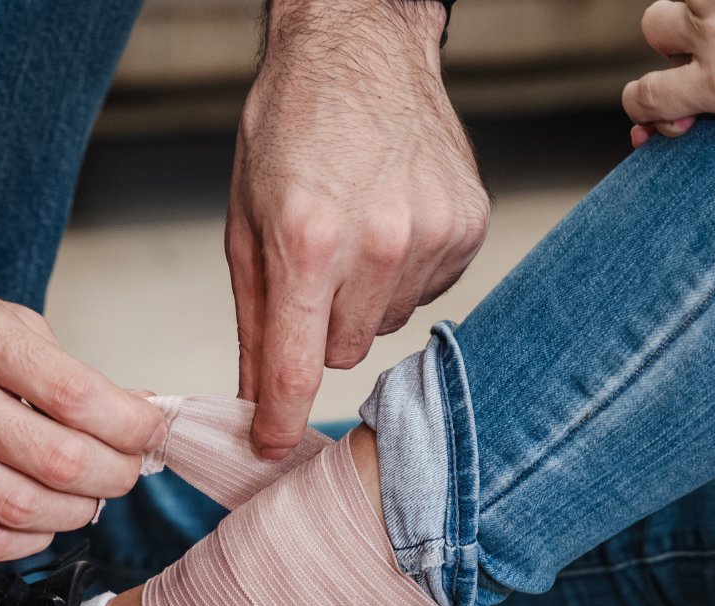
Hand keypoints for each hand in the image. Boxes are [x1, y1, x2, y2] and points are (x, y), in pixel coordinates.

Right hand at [0, 185, 164, 561]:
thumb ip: (53, 363)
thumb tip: (127, 415)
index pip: (78, 396)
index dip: (134, 425)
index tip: (154, 431)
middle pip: (59, 462)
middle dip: (115, 474)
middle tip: (129, 469)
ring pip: (25, 511)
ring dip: (78, 511)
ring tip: (89, 494)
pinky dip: (29, 540)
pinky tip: (42, 520)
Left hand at [229, 0, 487, 456]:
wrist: (359, 50)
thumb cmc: (289, 129)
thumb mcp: (245, 224)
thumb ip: (253, 319)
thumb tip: (254, 399)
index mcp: (310, 241)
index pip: (299, 366)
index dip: (281, 419)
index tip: (271, 446)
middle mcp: (379, 243)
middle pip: (342, 352)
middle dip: (318, 329)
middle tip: (311, 272)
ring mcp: (433, 234)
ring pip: (385, 326)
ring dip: (362, 300)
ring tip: (351, 234)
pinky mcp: (470, 227)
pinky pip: (427, 293)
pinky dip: (401, 274)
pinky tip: (387, 224)